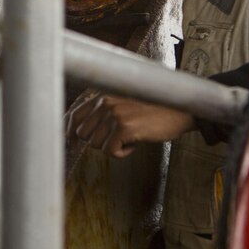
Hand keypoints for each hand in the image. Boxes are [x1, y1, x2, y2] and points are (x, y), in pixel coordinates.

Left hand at [66, 93, 194, 157]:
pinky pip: (110, 151)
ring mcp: (114, 113)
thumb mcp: (124, 104)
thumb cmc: (154, 110)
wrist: (180, 111)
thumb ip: (103, 112)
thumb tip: (80, 131)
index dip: (68, 130)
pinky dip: (122, 153)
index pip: (74, 114)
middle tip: (117, 139)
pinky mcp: (124, 127)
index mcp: (103, 95)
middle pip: (83, 134)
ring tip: (130, 138)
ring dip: (113, 147)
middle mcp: (105, 102)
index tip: (68, 141)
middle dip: (98, 141)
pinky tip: (135, 144)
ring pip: (96, 144)